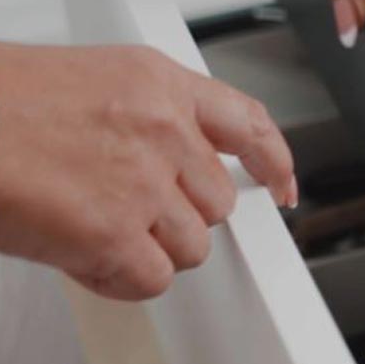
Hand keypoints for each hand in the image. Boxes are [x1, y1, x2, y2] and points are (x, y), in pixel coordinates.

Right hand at [0, 42, 295, 300]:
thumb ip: (137, 118)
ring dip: (145, 250)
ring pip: (190, 246)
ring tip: (87, 230)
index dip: (272, 161)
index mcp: (157, 82)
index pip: (247, 123)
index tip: (282, 185)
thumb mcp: (82, 84)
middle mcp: (162, 128)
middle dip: (175, 217)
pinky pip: (152, 279)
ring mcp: (142, 181)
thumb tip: (163, 164)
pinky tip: (85, 262)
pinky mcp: (113, 232)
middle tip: (121, 213)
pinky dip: (121, 281)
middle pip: (216, 202)